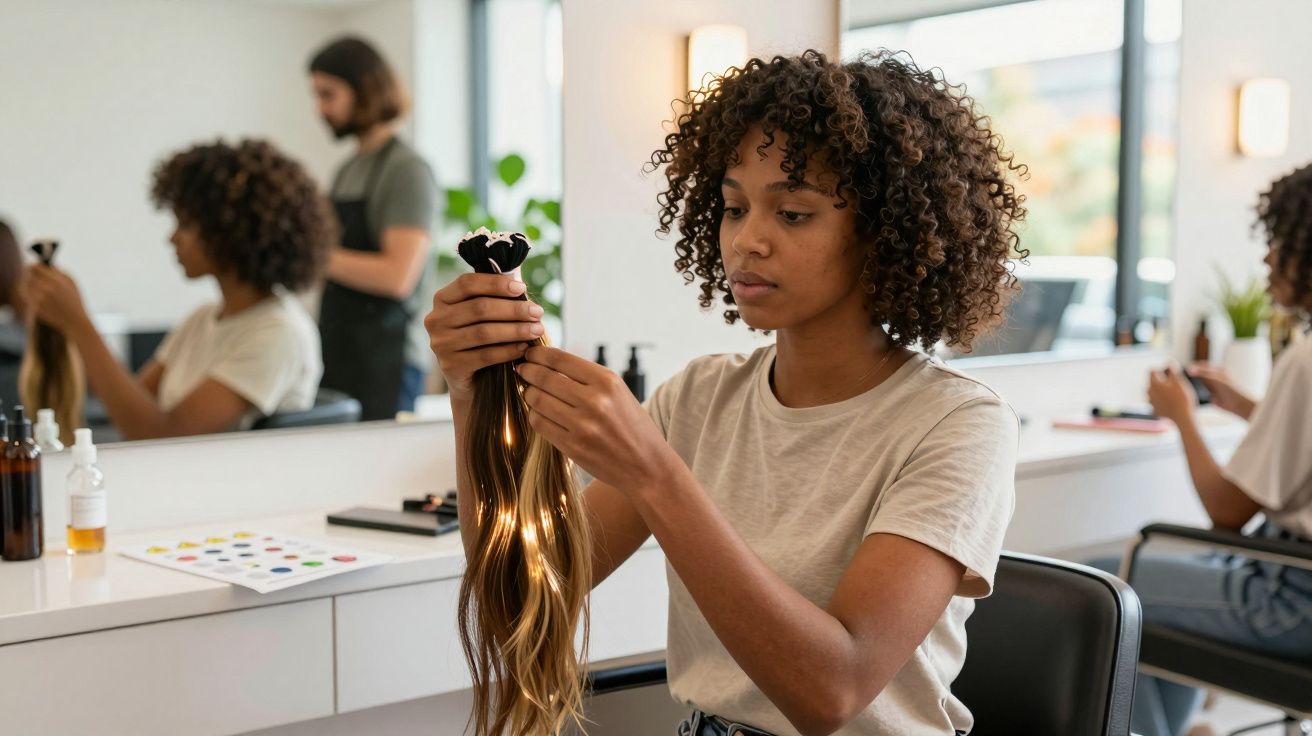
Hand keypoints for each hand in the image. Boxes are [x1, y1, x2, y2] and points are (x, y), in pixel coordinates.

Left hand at [22, 264, 91, 334]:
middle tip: (32, 276)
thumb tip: (48, 265)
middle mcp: (47, 289)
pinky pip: (27, 296)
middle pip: (28, 276)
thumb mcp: (73, 284)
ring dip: (29, 285)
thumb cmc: (75, 302)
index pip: (35, 268)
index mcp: (57, 281)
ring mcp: (40, 299)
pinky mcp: (36, 308)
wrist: (75, 322)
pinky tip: (35, 295)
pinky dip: (29, 294)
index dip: (33, 266)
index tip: (32, 267)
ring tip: (35, 286)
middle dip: (30, 276)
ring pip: (26, 286)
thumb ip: (60, 272)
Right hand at [424, 272, 543, 400]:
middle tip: (538, 312)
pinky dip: (508, 350)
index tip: (522, 288)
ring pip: (484, 332)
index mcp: (442, 299)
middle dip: (513, 309)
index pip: (467, 283)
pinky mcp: (451, 366)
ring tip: (537, 329)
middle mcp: (435, 320)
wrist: (470, 382)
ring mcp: (440, 344)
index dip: (496, 283)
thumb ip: (496, 293)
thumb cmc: (481, 340)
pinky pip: (485, 355)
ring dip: (515, 330)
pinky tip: (524, 348)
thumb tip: (518, 270)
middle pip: (479, 308)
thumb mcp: (484, 314)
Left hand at [516, 346, 679, 495]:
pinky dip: (535, 415)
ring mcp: (582, 426)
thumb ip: (588, 377)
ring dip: (528, 394)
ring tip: (530, 392)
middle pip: (544, 378)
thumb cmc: (632, 426)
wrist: (647, 466)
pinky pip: (540, 424)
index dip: (538, 355)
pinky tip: (539, 412)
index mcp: (607, 381)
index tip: (530, 354)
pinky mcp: (572, 447)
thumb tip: (549, 362)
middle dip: (527, 371)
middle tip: (521, 370)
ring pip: (538, 400)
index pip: (560, 359)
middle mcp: (594, 401)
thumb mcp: (618, 392)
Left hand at [1147, 363, 1196, 424]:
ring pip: (1155, 392)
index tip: (1171, 373)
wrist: (1182, 420)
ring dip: (1163, 390)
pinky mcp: (1156, 410)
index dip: (1161, 369)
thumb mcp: (1179, 382)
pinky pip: (1158, 401)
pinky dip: (1164, 400)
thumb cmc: (1182, 399)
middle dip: (1162, 380)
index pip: (1151, 370)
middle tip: (1175, 383)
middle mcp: (1149, 393)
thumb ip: (1173, 371)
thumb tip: (1169, 361)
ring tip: (1174, 393)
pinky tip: (1173, 402)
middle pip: (1153, 381)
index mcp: (1153, 384)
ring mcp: (1151, 402)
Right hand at [1186, 362, 1256, 418]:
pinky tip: (1190, 394)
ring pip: (1198, 384)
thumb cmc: (1231, 389)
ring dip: (1193, 385)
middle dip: (1191, 375)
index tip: (1184, 368)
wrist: (1238, 404)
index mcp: (1217, 370)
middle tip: (1182, 377)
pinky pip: (1200, 393)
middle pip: (1199, 374)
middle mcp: (1214, 378)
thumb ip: (1203, 373)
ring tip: (1185, 386)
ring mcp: (1212, 387)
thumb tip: (1190, 368)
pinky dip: (1195, 393)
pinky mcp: (1210, 396)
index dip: (1193, 366)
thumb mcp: (1216, 378)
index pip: (1202, 365)